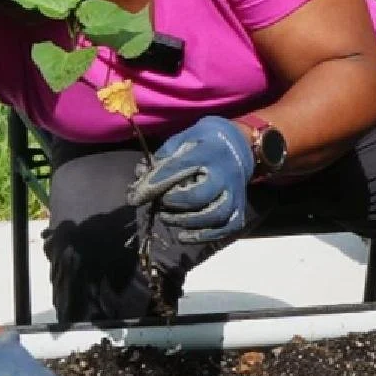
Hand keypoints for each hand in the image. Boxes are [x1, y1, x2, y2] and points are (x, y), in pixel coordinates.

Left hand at [126, 116, 255, 243]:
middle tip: (159, 204)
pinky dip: (204, 236)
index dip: (154, 184)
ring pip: (215, 215)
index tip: (134, 197)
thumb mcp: (184, 138)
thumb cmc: (205, 141)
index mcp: (208, 153)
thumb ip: (163, 157)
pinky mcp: (239, 208)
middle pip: (200, 195)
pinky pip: (225, 228)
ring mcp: (234, 194)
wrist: (240, 145)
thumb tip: (140, 176)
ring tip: (166, 218)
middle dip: (174, 203)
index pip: (179, 169)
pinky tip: (183, 236)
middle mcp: (225, 175)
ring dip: (187, 221)